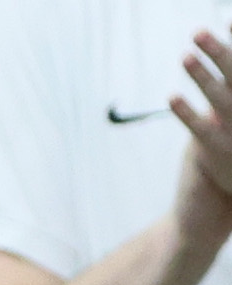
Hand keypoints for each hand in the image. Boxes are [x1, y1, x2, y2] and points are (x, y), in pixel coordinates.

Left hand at [173, 25, 231, 251]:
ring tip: (185, 54)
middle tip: (199, 31)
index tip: (229, 18)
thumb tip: (223, 61)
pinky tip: (172, 96)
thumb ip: (230, 90)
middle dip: (220, 51)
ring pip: (218, 98)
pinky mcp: (217, 154)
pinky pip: (200, 129)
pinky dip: (186, 113)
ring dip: (202, 75)